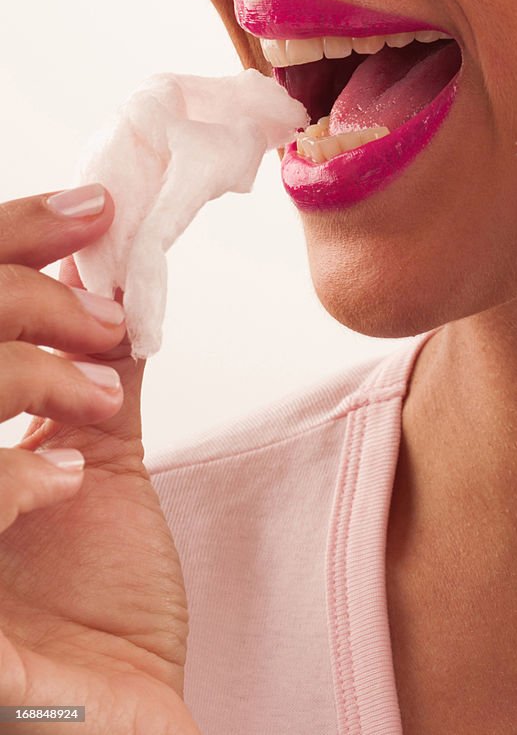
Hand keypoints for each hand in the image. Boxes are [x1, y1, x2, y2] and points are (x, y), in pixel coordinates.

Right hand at [0, 186, 197, 733]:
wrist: (123, 718)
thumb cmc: (100, 611)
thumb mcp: (96, 474)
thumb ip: (96, 384)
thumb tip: (119, 286)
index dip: (7, 248)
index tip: (91, 214)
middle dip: (16, 300)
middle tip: (104, 316)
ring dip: (21, 373)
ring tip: (96, 404)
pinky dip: (7, 477)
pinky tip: (61, 480)